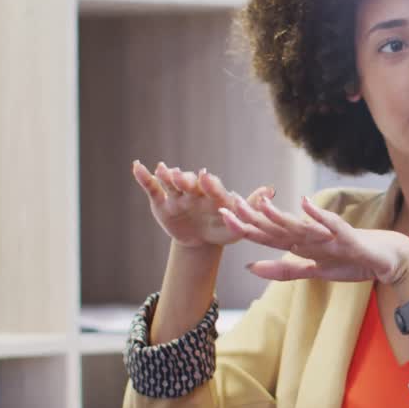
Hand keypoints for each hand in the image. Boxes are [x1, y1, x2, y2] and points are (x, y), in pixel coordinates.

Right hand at [132, 160, 259, 247]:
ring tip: (162, 169)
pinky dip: (144, 177)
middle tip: (180, 177)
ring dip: (166, 176)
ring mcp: (177, 196)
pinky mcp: (162, 202)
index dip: (208, 183)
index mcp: (214, 195)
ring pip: (171, 183)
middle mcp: (195, 191)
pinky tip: (137, 166)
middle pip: (189, 183)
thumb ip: (251, 206)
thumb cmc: (223, 230)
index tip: (205, 177)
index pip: (212, 187)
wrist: (201, 241)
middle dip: (185, 180)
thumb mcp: (238, 223)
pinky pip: (152, 188)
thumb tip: (272, 189)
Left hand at [220, 191, 408, 284]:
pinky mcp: (348, 237)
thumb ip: (283, 270)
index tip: (222, 215)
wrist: (385, 259)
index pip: (267, 235)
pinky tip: (306, 204)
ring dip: (281, 215)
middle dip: (254, 216)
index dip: (245, 227)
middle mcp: (311, 235)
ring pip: (300, 225)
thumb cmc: (350, 260)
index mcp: (300, 243)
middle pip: (278, 227)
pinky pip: (332, 226)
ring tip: (262, 203)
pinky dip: (320, 215)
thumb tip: (250, 266)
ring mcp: (329, 235)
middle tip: (230, 202)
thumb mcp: (313, 270)